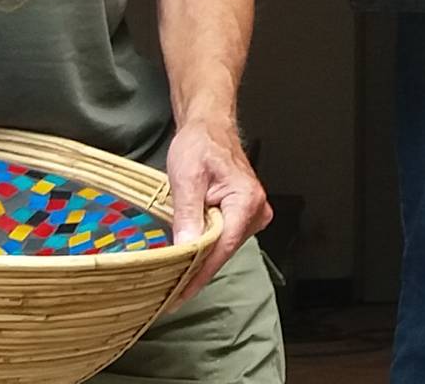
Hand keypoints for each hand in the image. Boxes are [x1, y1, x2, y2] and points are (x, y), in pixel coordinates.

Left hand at [165, 121, 272, 306]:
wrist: (209, 128)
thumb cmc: (199, 146)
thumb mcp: (186, 178)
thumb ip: (188, 214)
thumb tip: (188, 248)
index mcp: (246, 201)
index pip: (223, 247)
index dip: (200, 273)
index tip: (180, 294)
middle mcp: (256, 210)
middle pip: (224, 250)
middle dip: (197, 268)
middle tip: (168, 289)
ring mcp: (253, 214)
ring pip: (223, 247)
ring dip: (200, 257)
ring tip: (173, 272)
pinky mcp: (244, 216)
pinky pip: (223, 239)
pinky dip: (205, 246)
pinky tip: (187, 252)